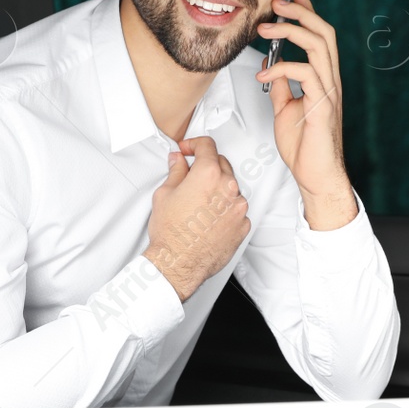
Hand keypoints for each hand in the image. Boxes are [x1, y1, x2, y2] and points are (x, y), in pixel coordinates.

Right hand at [143, 136, 250, 301]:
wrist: (179, 263)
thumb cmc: (171, 232)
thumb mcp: (165, 194)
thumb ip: (176, 171)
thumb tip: (178, 160)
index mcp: (208, 174)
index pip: (207, 145)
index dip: (194, 144)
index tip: (189, 150)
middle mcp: (228, 188)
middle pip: (221, 164)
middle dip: (206, 166)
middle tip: (191, 177)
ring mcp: (239, 207)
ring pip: (231, 188)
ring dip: (218, 189)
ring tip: (199, 204)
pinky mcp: (243, 225)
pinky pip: (236, 209)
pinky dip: (225, 209)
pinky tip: (209, 219)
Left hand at [254, 0, 355, 225]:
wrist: (315, 177)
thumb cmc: (305, 148)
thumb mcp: (285, 110)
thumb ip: (281, 87)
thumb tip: (270, 68)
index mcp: (323, 78)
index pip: (320, 35)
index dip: (308, 10)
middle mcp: (330, 80)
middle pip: (324, 32)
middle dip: (300, 12)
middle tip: (276, 2)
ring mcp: (329, 92)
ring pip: (319, 46)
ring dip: (290, 32)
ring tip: (265, 29)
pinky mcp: (323, 106)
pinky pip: (306, 75)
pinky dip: (282, 69)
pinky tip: (264, 76)